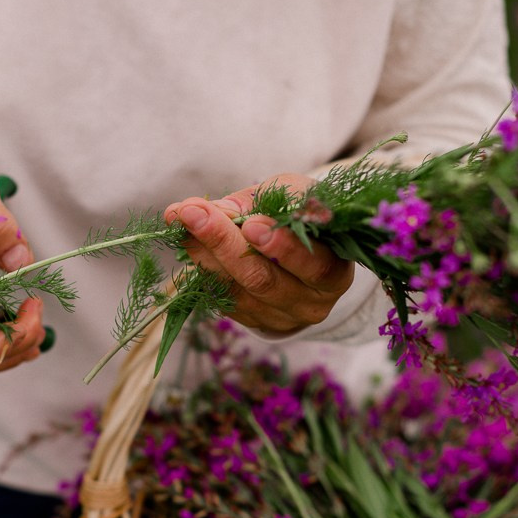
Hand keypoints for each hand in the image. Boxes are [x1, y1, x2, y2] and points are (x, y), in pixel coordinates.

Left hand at [163, 173, 353, 334]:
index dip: (284, 247)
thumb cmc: (302, 215)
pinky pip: (222, 298)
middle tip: (194, 213)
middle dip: (224, 243)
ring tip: (182, 219)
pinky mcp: (253, 321)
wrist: (304, 248)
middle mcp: (310, 304)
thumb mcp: (295, 196)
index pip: (314, 267)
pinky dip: (201, 266)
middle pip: (264, 281)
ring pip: (235, 291)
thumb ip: (264, 201)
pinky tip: (188, 238)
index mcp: (335, 275)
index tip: (251, 222)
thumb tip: (217, 209)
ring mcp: (279, 317)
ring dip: (203, 253)